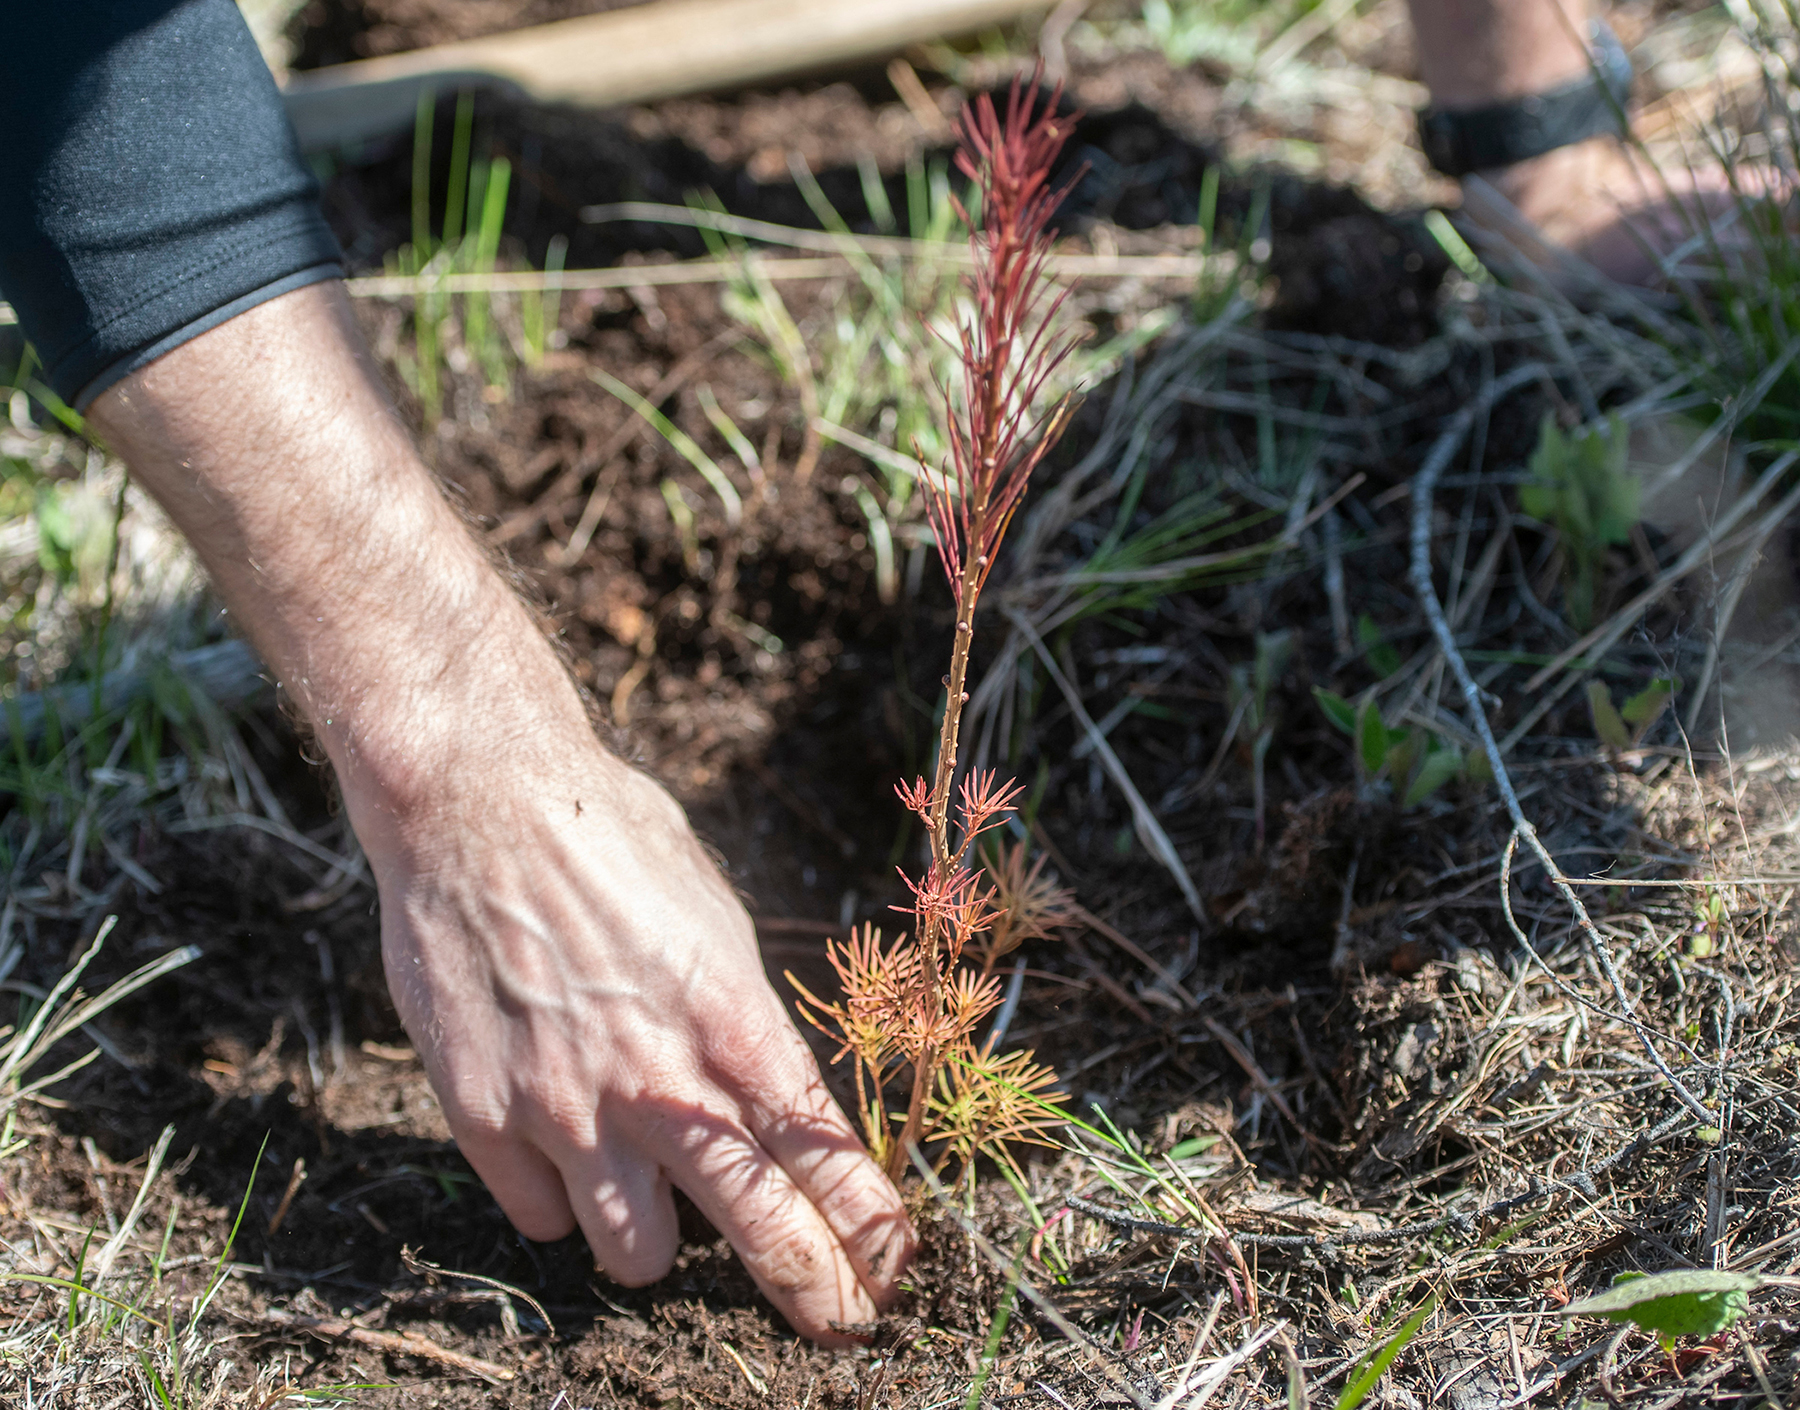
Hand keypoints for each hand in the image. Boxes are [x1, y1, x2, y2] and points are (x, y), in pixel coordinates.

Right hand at [362, 744, 916, 1342]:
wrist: (476, 802)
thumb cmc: (609, 840)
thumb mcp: (713, 917)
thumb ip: (741, 1020)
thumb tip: (768, 1094)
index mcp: (733, 1019)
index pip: (822, 1154)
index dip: (868, 1226)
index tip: (894, 1268)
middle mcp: (660, 1081)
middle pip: (760, 1228)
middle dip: (814, 1290)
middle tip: (841, 1324)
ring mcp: (569, 1109)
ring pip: (636, 1255)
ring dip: (654, 1237)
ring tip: (649, 1188)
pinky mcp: (486, 1119)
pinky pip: (541, 1221)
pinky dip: (559, 1199)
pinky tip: (560, 1146)